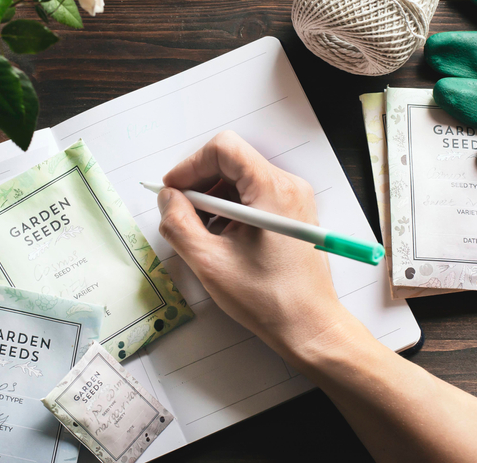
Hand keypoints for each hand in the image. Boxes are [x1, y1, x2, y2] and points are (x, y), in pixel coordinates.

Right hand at [156, 131, 372, 367]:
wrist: (309, 326)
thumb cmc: (268, 298)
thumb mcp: (209, 262)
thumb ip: (178, 223)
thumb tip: (167, 199)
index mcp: (272, 190)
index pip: (224, 149)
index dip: (191, 165)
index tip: (174, 190)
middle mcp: (287, 186)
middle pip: (231, 162)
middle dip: (199, 184)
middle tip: (181, 214)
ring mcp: (292, 200)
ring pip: (240, 180)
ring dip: (213, 199)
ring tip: (202, 233)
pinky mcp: (291, 214)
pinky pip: (252, 197)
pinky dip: (230, 211)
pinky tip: (222, 239)